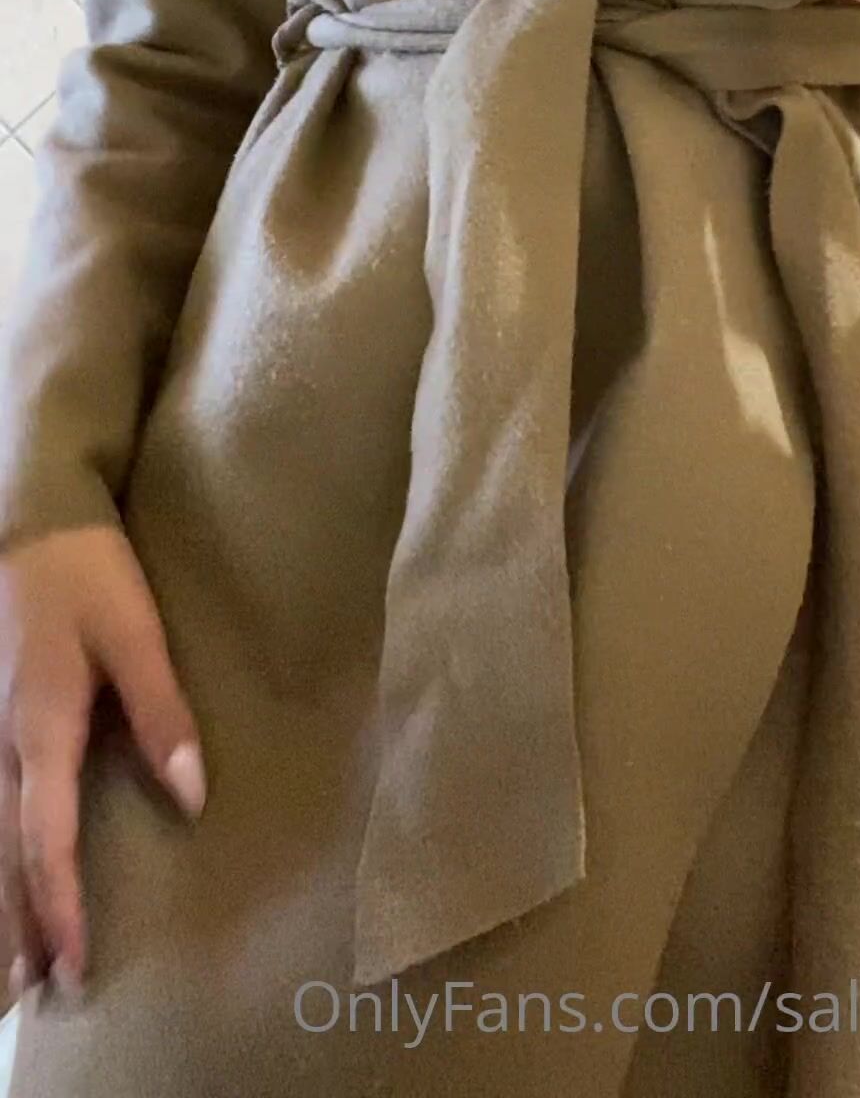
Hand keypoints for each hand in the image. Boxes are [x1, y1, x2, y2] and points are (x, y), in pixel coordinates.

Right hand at [0, 527, 205, 1000]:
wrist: (32, 517)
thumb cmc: (88, 574)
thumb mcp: (137, 635)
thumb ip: (163, 714)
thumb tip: (192, 797)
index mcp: (41, 727)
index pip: (47, 838)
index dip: (60, 904)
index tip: (73, 961)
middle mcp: (3, 740)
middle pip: (5, 851)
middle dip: (19, 923)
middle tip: (36, 990)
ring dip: (1, 897)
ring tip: (13, 962)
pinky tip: (5, 874)